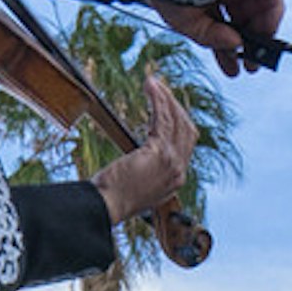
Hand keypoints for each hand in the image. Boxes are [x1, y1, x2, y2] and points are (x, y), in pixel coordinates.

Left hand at [91, 72, 197, 229]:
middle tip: (160, 90)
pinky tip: (151, 88)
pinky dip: (159, 100)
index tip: (166, 107)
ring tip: (152, 83)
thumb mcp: (135, 186)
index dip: (178, 122)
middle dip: (175, 107)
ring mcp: (172, 162)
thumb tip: (137, 159)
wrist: (105, 207)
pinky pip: (163, 118)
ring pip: (177, 121)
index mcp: (174, 180)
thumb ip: (144, 171)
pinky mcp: (160, 153)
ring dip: (165, 98)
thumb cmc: (110, 198)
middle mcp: (178, 171)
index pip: (185, 144)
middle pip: (187, 129)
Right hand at [158, 0, 285, 71]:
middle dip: (248, 46)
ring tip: (258, 55)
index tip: (234, 71)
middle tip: (250, 68)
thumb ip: (212, 37)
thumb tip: (237, 45)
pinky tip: (266, 32)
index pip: (223, 28)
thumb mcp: (188, 23)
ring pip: (259, 7)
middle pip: (243, 21)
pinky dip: (273, 12)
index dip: (229, 51)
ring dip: (262, 33)